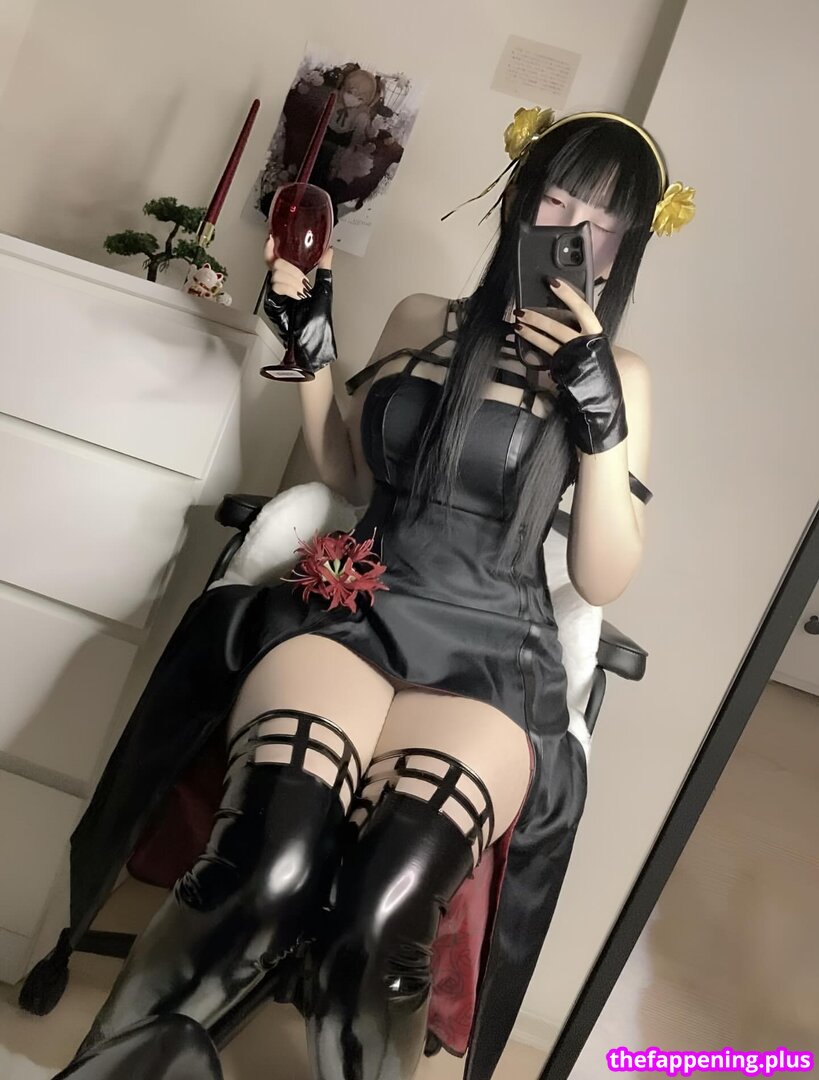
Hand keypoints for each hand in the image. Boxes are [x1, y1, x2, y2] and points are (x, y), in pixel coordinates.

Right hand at [262, 238, 336, 372]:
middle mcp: (280, 286)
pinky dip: (290, 289)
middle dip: (292, 270)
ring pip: (277, 274)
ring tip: (303, 293)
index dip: (271, 250)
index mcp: (290, 280)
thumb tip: (329, 250)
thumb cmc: (318, 319)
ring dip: (293, 281)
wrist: (314, 339)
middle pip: (276, 264)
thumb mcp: (324, 288)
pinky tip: (298, 296)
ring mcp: (274, 295)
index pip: (275, 260)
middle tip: (304, 283)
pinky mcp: (271, 304)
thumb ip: (324, 267)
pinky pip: (276, 287)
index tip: (272, 239)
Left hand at [514, 278, 627, 454]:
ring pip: (551, 337)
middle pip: (560, 323)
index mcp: (598, 339)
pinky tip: (521, 339)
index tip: (554, 283)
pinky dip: (533, 344)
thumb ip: (583, 347)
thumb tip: (566, 338)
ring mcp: (576, 356)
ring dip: (532, 328)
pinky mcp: (566, 369)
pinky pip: (546, 353)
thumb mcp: (595, 361)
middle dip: (540, 314)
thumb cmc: (599, 386)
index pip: (583, 310)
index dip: (568, 295)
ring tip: (516, 323)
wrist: (604, 409)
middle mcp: (588, 344)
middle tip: (522, 309)